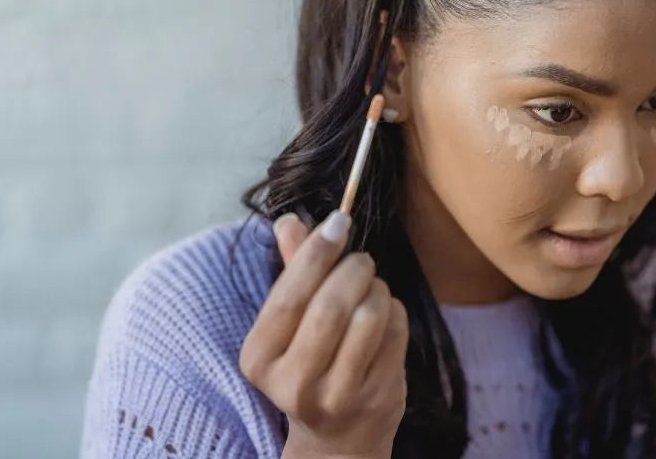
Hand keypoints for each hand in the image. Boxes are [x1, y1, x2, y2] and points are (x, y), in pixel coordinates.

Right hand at [239, 210, 408, 458]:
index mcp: (259, 359)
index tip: (338, 220)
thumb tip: (290, 219)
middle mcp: (293, 384)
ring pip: (369, 316)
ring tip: (371, 289)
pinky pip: (396, 331)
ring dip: (376, 289)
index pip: (289, 296)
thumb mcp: (288, 324)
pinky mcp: (378, 397)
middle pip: (332, 306)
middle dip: (353, 269)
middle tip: (361, 260)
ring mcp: (339, 396)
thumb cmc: (308, 364)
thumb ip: (290, 269)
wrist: (336, 438)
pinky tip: (384, 315)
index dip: (316, 252)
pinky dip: (394, 310)